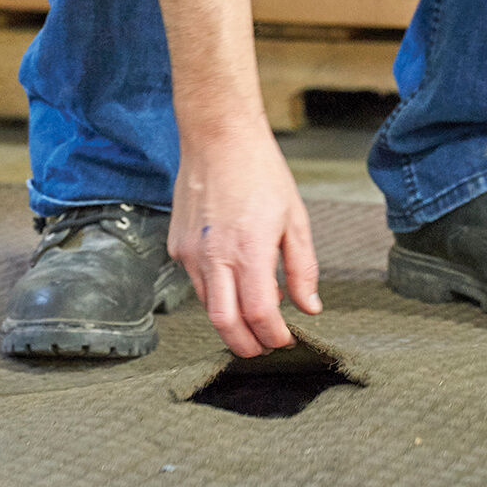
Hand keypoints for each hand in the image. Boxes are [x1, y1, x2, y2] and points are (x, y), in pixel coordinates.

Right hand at [167, 123, 321, 356]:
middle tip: (264, 349)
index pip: (260, 314)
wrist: (218, 138)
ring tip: (255, 315)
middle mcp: (214, 257)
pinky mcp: (177, 247)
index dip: (274, 336)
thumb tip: (309, 307)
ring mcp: (190, 253)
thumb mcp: (295, 220)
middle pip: (225, 324)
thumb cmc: (260, 173)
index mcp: (249, 251)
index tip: (286, 340)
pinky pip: (196, 283)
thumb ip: (303, 269)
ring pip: (208, 307)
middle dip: (246, 346)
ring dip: (232, 320)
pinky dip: (217, 293)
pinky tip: (235, 281)